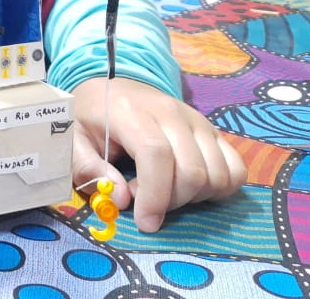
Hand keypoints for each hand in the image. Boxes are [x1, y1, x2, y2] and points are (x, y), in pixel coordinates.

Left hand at [68, 77, 246, 232]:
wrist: (115, 87)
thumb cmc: (92, 116)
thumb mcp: (74, 139)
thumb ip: (89, 168)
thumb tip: (120, 199)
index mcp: (131, 111)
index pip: (156, 153)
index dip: (154, 194)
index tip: (145, 222)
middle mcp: (170, 112)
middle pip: (191, 170)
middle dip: (171, 201)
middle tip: (144, 200)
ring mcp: (197, 121)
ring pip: (217, 174)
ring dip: (194, 197)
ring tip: (164, 190)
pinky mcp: (213, 131)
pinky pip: (236, 169)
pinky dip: (219, 189)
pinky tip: (192, 189)